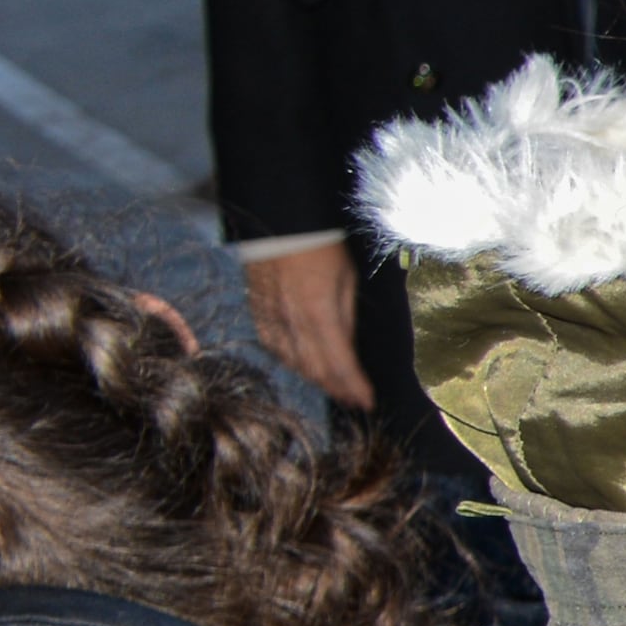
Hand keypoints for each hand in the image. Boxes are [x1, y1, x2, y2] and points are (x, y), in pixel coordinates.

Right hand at [242, 240, 373, 407]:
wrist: (279, 223)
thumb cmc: (320, 246)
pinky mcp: (257, 314)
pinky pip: (274, 348)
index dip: (354, 387)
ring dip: (316, 379)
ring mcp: (271, 320)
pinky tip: (303, 367)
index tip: (368, 401)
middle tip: (355, 401)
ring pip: (293, 363)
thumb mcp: (346, 280)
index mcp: (318, 314)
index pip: (339, 364)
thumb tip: (347, 348)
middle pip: (315, 369)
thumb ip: (345, 318)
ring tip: (336, 389)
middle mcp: (292, 323)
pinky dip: (291, 363)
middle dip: (337, 389)